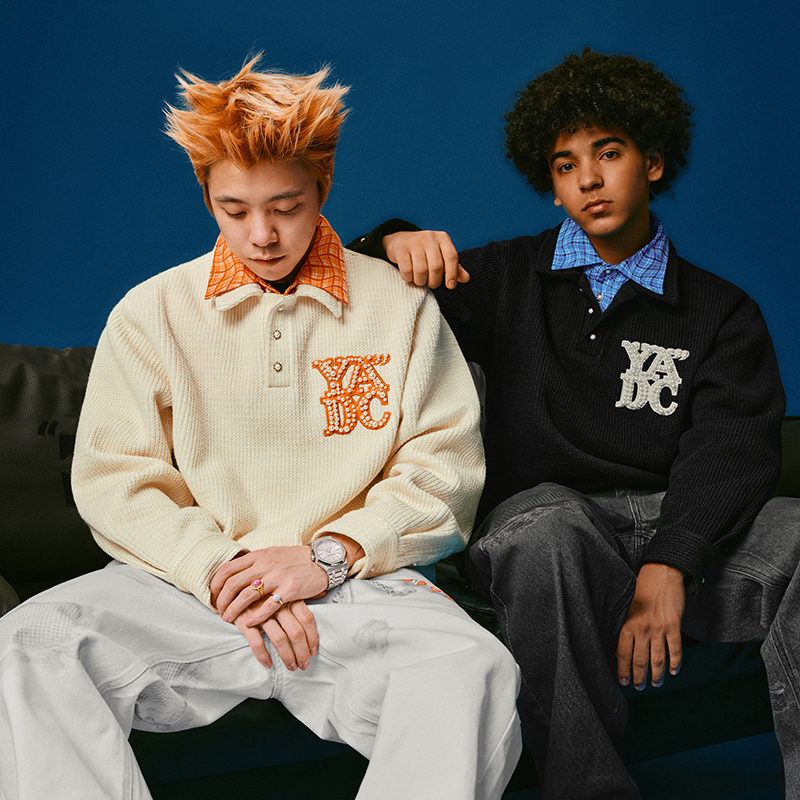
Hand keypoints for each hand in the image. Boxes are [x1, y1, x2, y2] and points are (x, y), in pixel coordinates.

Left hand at [210, 546, 327, 625]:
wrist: (321, 560)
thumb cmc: (295, 559)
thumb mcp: (271, 554)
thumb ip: (254, 563)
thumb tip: (234, 573)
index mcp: (258, 556)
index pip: (227, 569)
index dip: (216, 585)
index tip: (213, 595)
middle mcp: (265, 565)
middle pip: (233, 584)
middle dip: (221, 601)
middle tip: (219, 612)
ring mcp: (277, 577)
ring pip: (246, 596)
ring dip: (234, 611)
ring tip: (229, 620)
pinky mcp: (289, 590)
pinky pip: (267, 606)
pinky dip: (256, 617)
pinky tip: (249, 623)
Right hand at [231, 599, 318, 670]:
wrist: (234, 591)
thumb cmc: (263, 596)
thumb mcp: (282, 594)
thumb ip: (298, 601)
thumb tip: (322, 599)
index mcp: (289, 598)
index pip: (307, 619)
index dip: (312, 638)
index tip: (313, 652)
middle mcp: (278, 605)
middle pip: (296, 632)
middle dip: (302, 652)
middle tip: (304, 665)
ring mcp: (262, 614)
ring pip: (280, 639)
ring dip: (287, 657)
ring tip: (291, 667)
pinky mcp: (246, 622)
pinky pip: (257, 643)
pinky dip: (264, 656)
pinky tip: (269, 664)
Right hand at [384, 230, 469, 288]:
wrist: (400, 241)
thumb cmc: (425, 252)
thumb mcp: (441, 256)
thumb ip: (454, 267)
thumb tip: (466, 278)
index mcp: (442, 238)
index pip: (451, 257)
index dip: (452, 274)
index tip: (450, 286)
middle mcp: (429, 237)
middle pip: (436, 267)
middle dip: (434, 281)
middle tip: (431, 283)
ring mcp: (414, 242)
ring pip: (421, 271)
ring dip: (420, 281)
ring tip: (420, 280)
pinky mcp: (400, 249)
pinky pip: (407, 271)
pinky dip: (408, 278)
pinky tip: (409, 276)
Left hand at [616, 563, 684, 689]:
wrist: (661, 573)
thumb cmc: (641, 588)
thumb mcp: (627, 606)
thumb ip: (626, 625)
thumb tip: (621, 647)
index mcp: (628, 624)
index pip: (622, 653)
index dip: (623, 670)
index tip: (623, 681)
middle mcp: (642, 629)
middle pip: (640, 660)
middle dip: (639, 677)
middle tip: (639, 687)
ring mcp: (659, 628)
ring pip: (657, 659)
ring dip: (656, 675)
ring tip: (655, 684)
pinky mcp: (674, 626)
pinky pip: (675, 650)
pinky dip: (675, 663)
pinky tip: (674, 671)